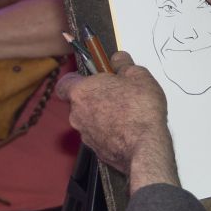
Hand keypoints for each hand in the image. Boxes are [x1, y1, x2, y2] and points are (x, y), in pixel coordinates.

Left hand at [58, 50, 176, 181]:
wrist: (145, 146)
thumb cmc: (139, 108)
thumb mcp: (138, 75)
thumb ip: (123, 64)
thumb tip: (118, 59)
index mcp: (81, 92)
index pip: (64, 83)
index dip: (78, 79)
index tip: (94, 77)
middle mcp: (77, 114)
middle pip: (80, 102)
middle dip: (96, 98)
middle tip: (117, 93)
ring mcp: (86, 135)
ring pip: (90, 120)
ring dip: (103, 116)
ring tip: (127, 113)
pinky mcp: (97, 151)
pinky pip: (100, 136)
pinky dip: (110, 132)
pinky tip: (128, 130)